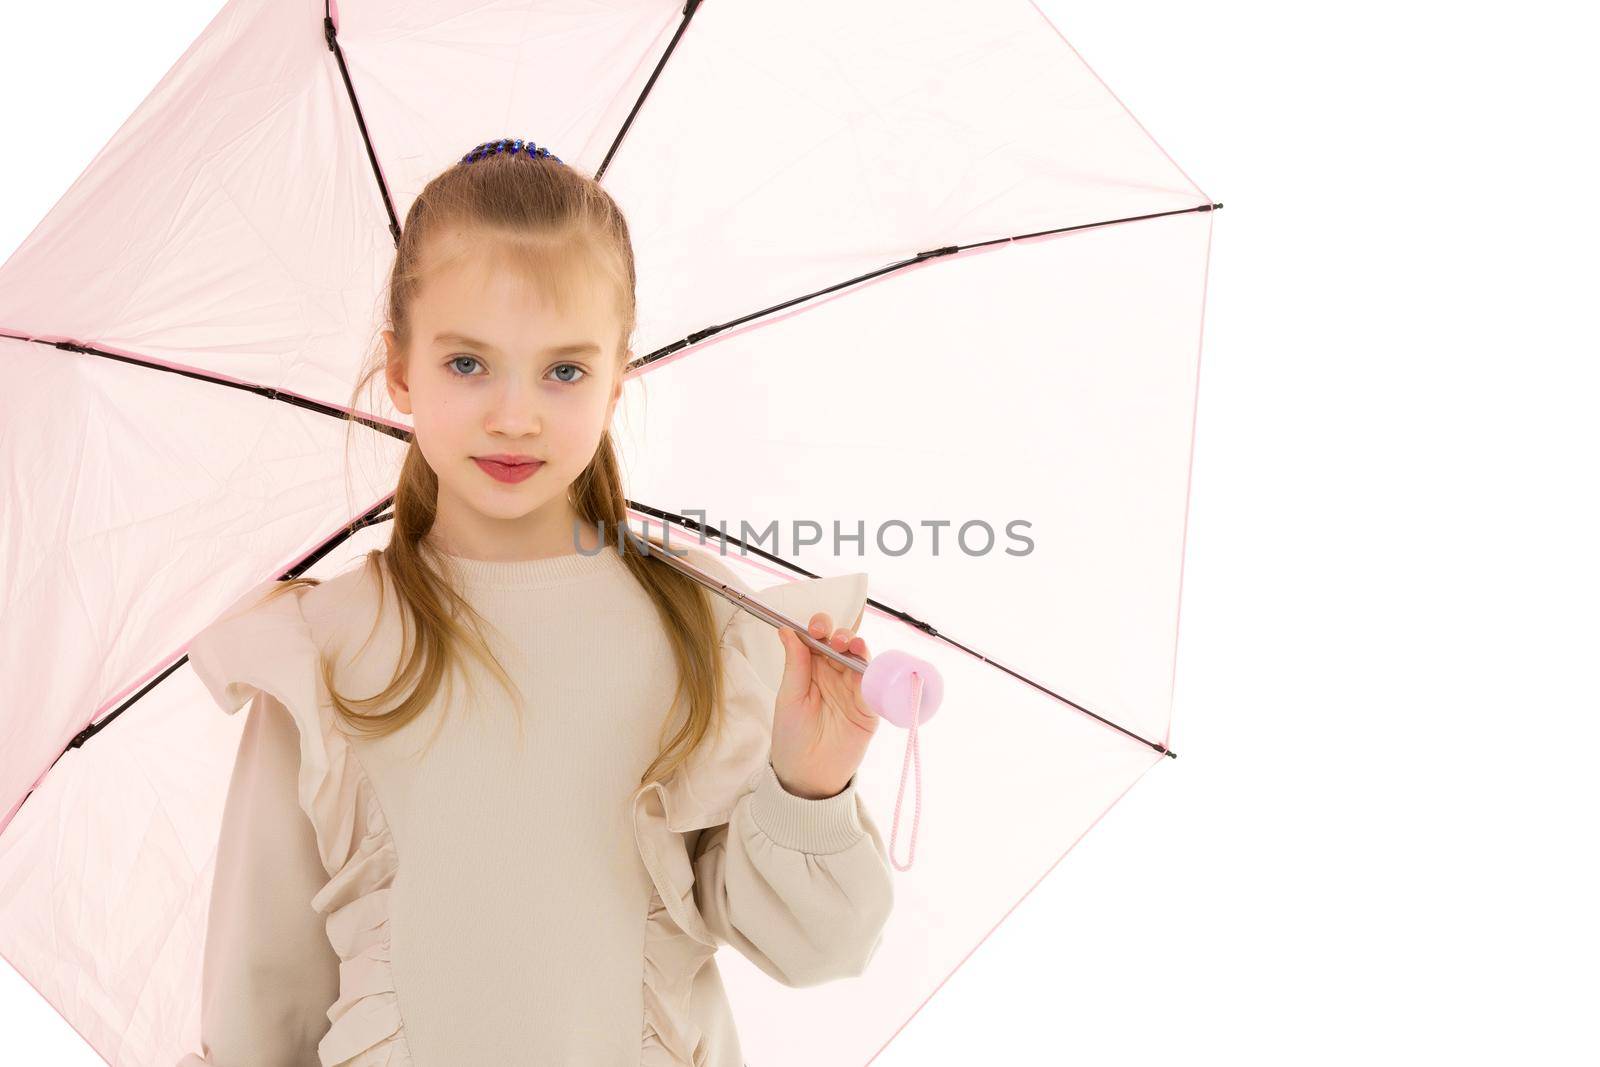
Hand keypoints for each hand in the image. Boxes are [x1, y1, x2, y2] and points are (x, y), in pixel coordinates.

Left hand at [769, 611, 878, 799]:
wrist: (807, 775)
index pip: (820, 638)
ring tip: (853, 646)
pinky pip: (875, 687)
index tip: (815, 628)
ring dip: (860, 649)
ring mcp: (854, 690)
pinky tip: (867, 669)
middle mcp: (835, 674)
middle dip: (842, 635)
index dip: (820, 628)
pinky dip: (874, 675)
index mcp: (812, 668)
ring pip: (862, 660)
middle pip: (844, 644)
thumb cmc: (792, 737)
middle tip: (835, 639)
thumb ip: (794, 664)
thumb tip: (787, 630)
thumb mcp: (789, 697)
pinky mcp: (870, 708)